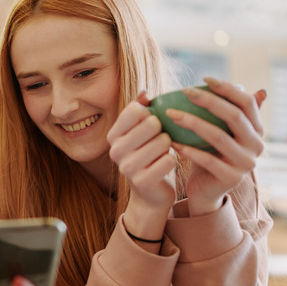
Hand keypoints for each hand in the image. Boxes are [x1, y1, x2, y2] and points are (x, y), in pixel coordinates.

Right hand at [107, 91, 175, 241]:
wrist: (150, 193)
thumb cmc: (148, 155)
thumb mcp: (140, 133)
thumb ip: (141, 111)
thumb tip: (145, 93)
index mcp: (113, 135)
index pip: (135, 110)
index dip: (151, 113)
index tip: (153, 123)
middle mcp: (115, 150)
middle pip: (152, 123)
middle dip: (163, 130)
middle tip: (161, 140)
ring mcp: (127, 167)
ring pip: (163, 141)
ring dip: (170, 146)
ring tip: (163, 152)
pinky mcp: (142, 181)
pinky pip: (169, 159)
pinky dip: (173, 160)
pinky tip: (166, 165)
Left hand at [165, 77, 265, 214]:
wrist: (206, 190)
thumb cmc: (210, 153)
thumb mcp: (218, 131)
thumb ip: (224, 111)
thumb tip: (229, 84)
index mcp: (257, 130)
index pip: (247, 102)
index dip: (228, 88)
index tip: (204, 78)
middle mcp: (257, 146)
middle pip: (234, 116)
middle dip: (208, 100)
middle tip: (185, 92)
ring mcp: (246, 164)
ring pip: (218, 137)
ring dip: (192, 122)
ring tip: (171, 114)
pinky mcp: (230, 178)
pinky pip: (207, 159)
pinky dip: (188, 149)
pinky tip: (171, 141)